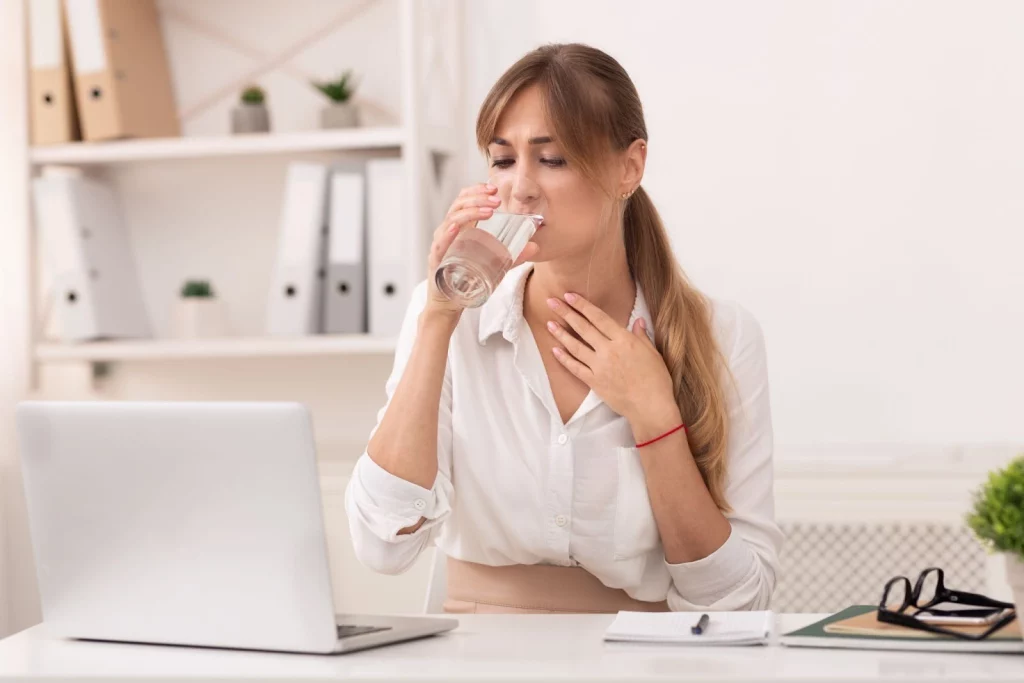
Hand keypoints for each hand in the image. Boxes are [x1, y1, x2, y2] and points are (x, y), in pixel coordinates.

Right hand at [425, 183, 538, 319]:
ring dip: (470, 213)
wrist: (450, 303)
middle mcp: (448, 232)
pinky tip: (457, 227)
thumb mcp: (494, 264)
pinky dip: (448, 234)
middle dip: (477, 198)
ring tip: (487, 211)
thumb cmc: (468, 279)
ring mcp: (441, 245)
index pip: (464, 200)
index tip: (494, 188)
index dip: (477, 190)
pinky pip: (440, 244)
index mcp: (460, 228)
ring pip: (451, 220)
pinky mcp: (437, 261)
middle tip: (496, 200)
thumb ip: (513, 255)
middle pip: (458, 205)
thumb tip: (535, 246)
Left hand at [546, 293, 676, 423]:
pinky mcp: (594, 382)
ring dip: (561, 334)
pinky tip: (555, 350)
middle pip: (583, 328)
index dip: (582, 305)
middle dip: (566, 313)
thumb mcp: (653, 353)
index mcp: (624, 340)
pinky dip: (564, 359)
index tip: (569, 296)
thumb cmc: (656, 380)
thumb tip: (637, 321)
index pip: (599, 317)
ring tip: (549, 323)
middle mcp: (608, 350)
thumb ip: (641, 336)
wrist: (650, 407)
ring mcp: (599, 366)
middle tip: (551, 302)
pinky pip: (575, 367)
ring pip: (575, 346)